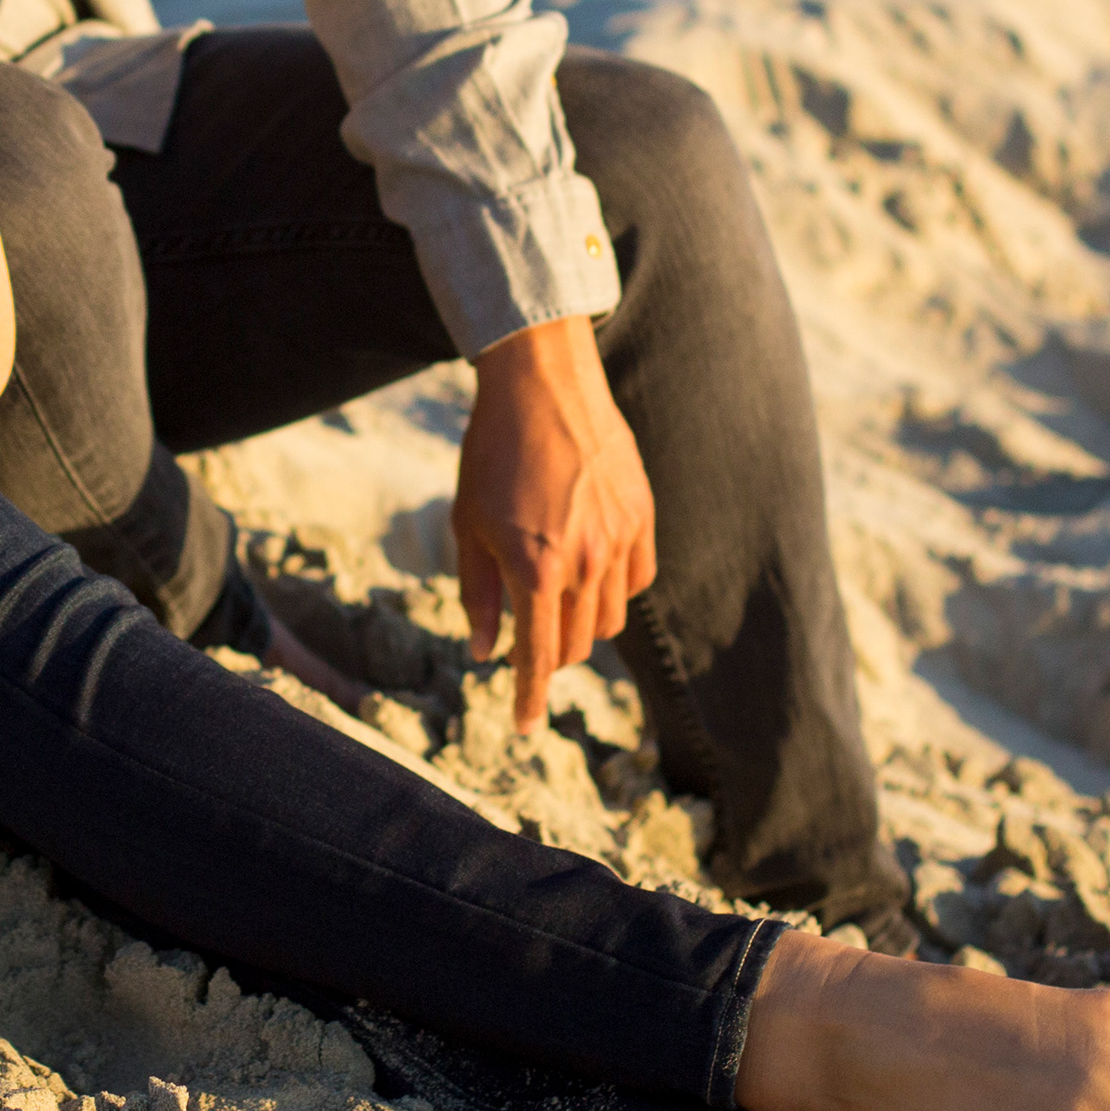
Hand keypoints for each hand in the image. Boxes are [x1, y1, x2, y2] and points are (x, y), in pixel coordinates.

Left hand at [452, 315, 657, 729]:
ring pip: (609, 619)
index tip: (523, 727)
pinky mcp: (642, 516)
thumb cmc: (492, 452)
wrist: (542, 383)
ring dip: (581, 625)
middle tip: (529, 643)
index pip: (538, 657)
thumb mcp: (468, 524)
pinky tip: (590, 572)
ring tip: (555, 599)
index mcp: (535, 568)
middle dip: (550, 657)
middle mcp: (584, 561)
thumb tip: (483, 651)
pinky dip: (614, 591)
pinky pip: (637, 580)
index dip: (529, 699)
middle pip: (576, 646)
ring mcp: (619, 539)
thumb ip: (477, 593)